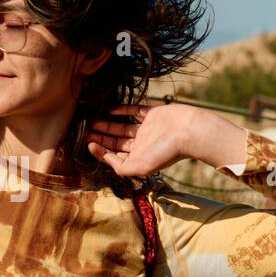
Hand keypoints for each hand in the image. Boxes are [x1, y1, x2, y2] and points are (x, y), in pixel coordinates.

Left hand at [86, 102, 248, 175]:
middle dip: (102, 137)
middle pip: (117, 142)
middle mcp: (142, 144)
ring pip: (122, 127)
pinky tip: (110, 109)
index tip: (88, 143)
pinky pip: (134, 111)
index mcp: (139, 158)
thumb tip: (104, 159)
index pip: (116, 156)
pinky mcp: (153, 114)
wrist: (189, 132)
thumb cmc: (167, 152)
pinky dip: (122, 110)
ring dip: (108, 124)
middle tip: (85, 130)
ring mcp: (147, 129)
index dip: (101, 151)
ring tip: (92, 120)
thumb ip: (121, 167)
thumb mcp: (141, 167)